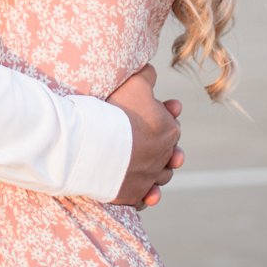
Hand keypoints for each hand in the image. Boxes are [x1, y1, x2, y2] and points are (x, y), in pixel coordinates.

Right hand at [107, 65, 183, 208]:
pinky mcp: (134, 194)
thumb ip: (147, 75)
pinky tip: (142, 190)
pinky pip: (144, 197)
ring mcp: (150, 178)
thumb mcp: (133, 82)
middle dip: (163, 145)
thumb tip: (151, 69)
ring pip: (160, 176)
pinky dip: (145, 194)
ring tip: (144, 163)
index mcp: (169, 130)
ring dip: (156, 171)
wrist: (94, 144)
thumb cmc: (115, 110)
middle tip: (148, 138)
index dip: (164, 115)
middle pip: (169, 152)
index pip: (171, 123)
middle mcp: (165, 156)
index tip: (156, 111)